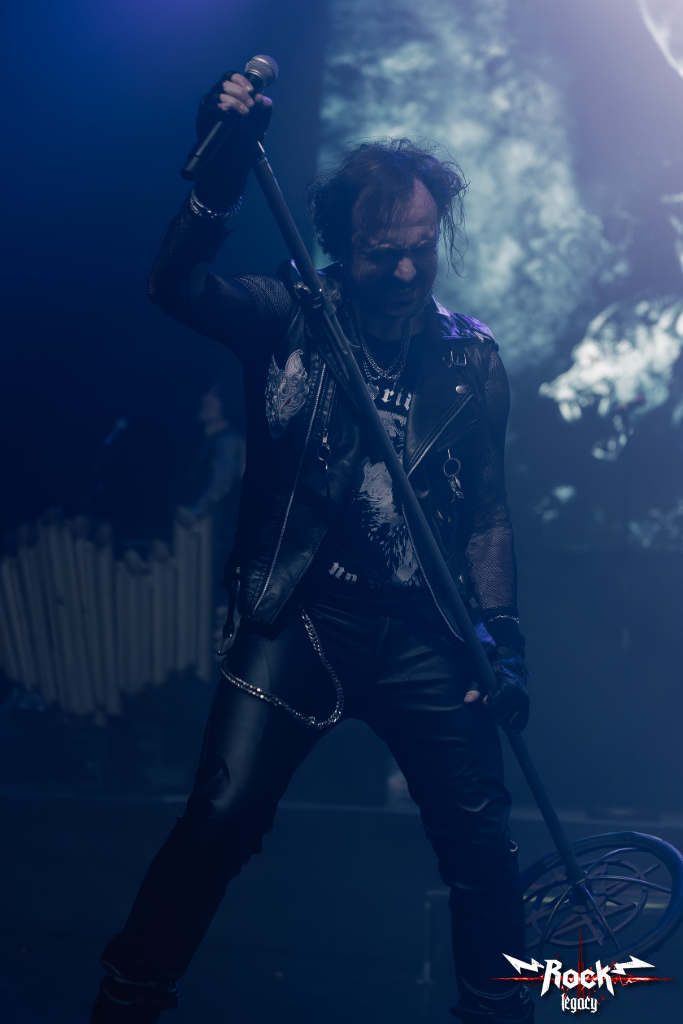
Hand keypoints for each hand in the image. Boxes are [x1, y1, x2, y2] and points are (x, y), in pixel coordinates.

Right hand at [194, 73, 272, 208]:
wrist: (231, 164)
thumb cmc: (244, 145)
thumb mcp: (259, 129)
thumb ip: (264, 115)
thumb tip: (265, 100)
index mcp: (230, 96)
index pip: (232, 77)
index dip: (242, 80)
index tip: (252, 91)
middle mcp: (218, 98)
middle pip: (225, 82)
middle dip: (240, 92)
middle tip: (250, 106)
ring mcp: (209, 108)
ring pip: (218, 92)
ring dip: (234, 100)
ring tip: (244, 113)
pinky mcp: (203, 118)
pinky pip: (209, 107)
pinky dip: (221, 107)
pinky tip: (229, 112)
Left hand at [483, 646, 529, 732]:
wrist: (510, 663)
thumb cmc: (493, 669)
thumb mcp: (482, 676)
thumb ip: (475, 688)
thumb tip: (467, 700)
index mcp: (509, 685)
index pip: (499, 703)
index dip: (491, 704)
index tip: (486, 700)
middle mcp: (519, 694)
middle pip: (506, 714)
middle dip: (496, 714)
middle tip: (490, 708)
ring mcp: (524, 700)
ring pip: (514, 720)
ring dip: (504, 721)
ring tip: (497, 715)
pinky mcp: (526, 705)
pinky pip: (522, 720)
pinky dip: (515, 724)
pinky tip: (507, 724)